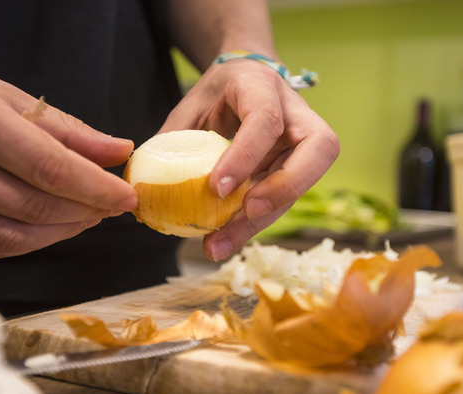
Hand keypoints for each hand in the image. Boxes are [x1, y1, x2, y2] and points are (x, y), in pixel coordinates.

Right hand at [0, 42, 136, 258]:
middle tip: (112, 204)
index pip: (47, 167)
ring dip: (58, 233)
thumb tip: (114, 150)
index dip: (97, 189)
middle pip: (31, 206)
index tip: (127, 194)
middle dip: (84, 212)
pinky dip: (22, 241)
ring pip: (6, 237)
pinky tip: (46, 226)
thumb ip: (54, 124)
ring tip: (86, 216)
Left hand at [159, 60, 339, 260]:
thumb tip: (142, 184)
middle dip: (285, 186)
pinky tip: (224, 241)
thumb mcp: (191, 105)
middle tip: (248, 211)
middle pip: (319, 148)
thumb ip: (174, 139)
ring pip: (302, 183)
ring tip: (219, 244)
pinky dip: (253, 224)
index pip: (267, 119)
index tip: (217, 187)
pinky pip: (282, 199)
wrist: (245, 81)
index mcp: (262, 86)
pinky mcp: (298, 170)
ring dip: (262, 220)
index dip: (246, 155)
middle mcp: (296, 113)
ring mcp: (304, 142)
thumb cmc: (218, 93)